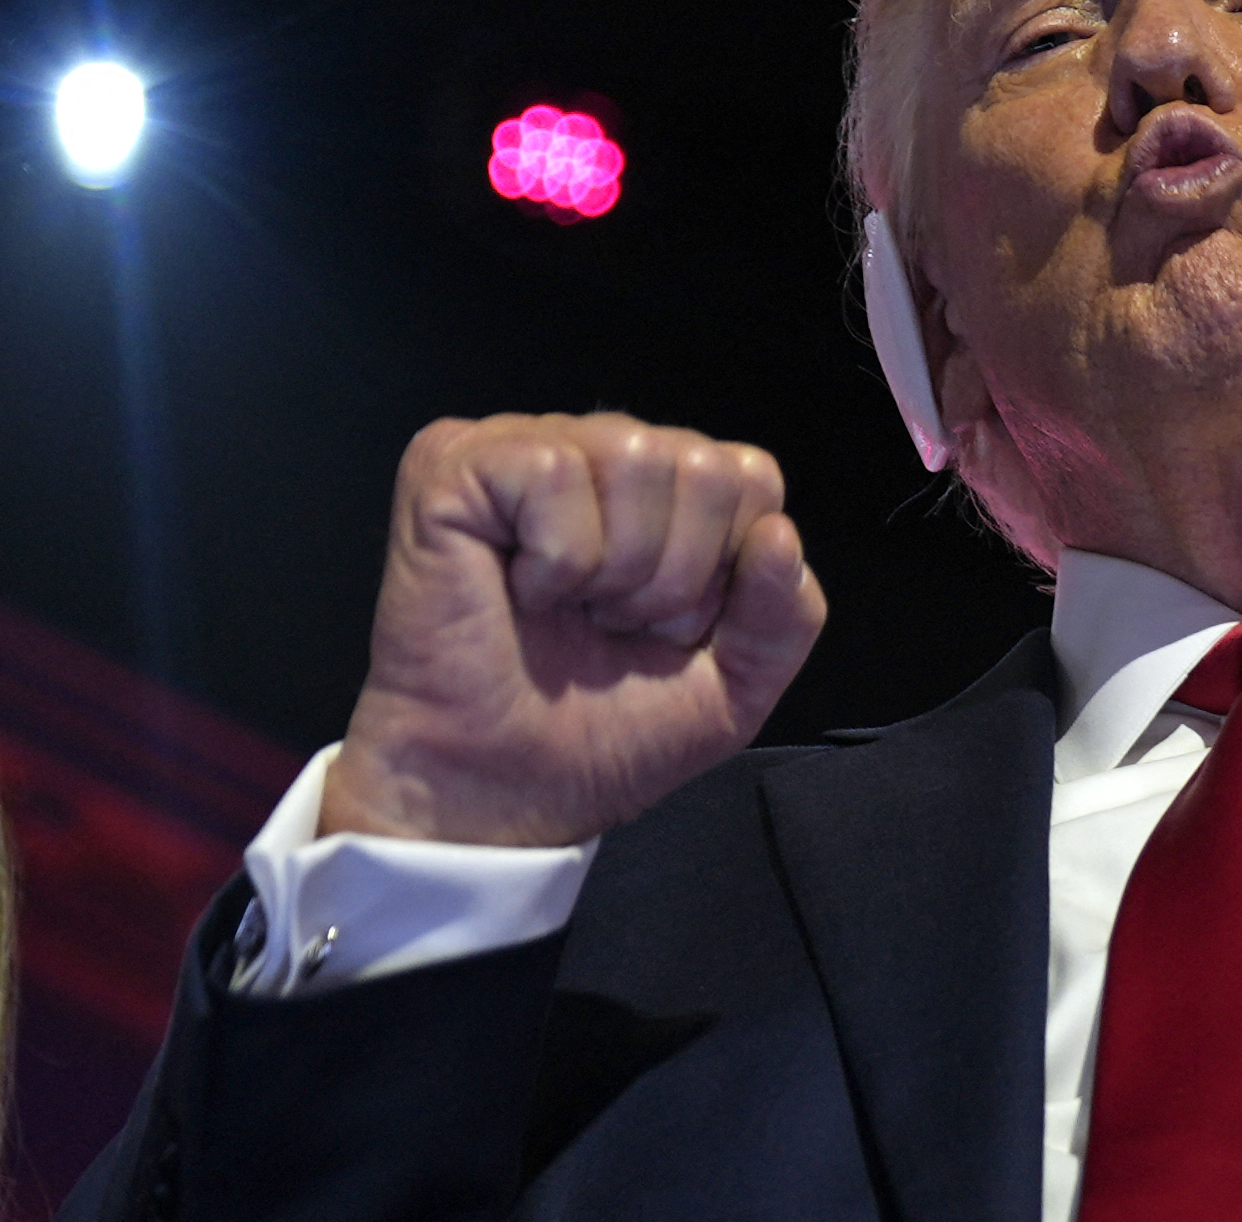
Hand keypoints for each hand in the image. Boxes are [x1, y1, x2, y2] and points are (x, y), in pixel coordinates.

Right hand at [321, 413, 825, 845]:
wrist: (501, 795)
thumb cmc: (602, 738)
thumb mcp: (737, 685)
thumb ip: (785, 615)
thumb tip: (779, 533)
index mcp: (664, 492)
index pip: (750, 474)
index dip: (726, 571)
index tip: (666, 629)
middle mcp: (598, 452)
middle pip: (705, 465)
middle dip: (676, 576)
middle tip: (612, 624)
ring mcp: (523, 449)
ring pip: (635, 454)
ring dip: (617, 568)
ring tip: (572, 610)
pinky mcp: (452, 465)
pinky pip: (552, 470)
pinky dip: (556, 558)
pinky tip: (521, 591)